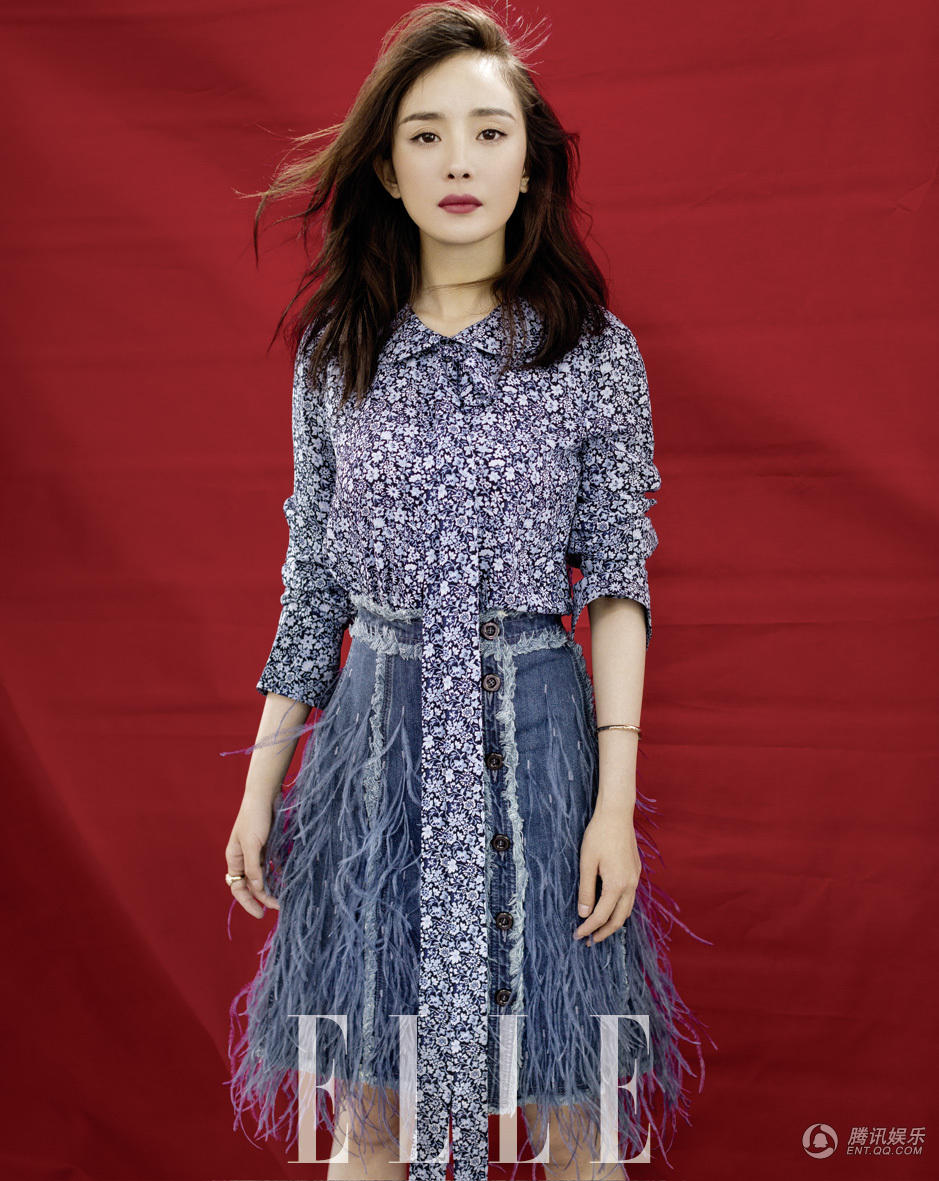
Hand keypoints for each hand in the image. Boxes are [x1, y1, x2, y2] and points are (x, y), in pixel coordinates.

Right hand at [225, 794, 281, 917]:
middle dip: (261, 898)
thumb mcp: (253, 844)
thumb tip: (256, 888)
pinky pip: (270, 867)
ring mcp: (255, 853)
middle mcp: (243, 858)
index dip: (248, 902)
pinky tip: (285, 882)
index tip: (261, 913)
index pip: (238, 888)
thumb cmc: (255, 818)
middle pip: (249, 885)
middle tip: (277, 907)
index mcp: (234, 858)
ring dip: (269, 888)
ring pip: (260, 877)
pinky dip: (275, 876)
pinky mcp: (267, 847)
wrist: (265, 795)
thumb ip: (254, 867)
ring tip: (282, 899)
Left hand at [573, 807, 640, 944]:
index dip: (588, 929)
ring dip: (613, 922)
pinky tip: (609, 908)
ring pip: (627, 910)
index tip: (578, 935)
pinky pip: (630, 898)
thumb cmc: (598, 835)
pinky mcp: (635, 872)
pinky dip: (619, 909)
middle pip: (618, 919)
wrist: (617, 814)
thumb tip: (584, 914)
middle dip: (604, 932)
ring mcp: (635, 878)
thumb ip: (586, 890)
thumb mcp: (587, 863)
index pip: (601, 916)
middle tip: (589, 941)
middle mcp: (630, 885)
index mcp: (617, 885)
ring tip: (599, 930)